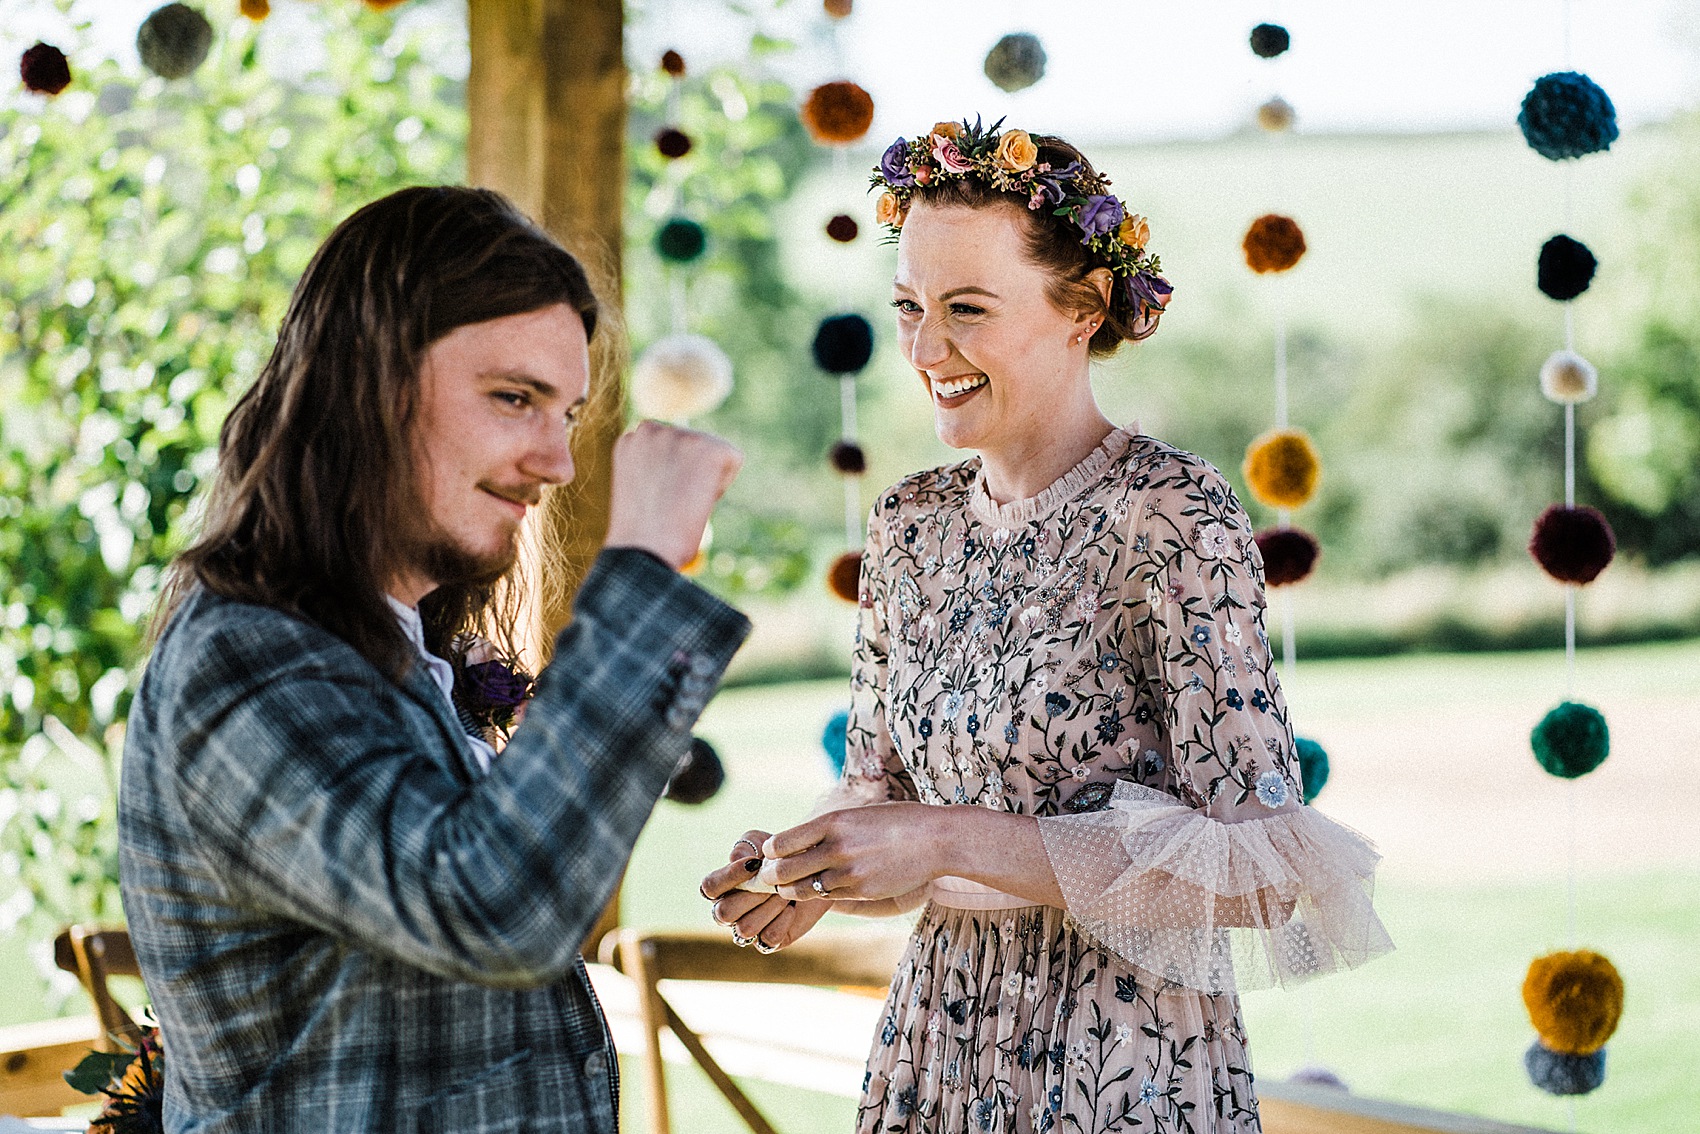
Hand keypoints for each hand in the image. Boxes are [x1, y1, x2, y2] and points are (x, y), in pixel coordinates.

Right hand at [604, 421, 741, 569]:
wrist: (645, 549)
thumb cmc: (641, 537)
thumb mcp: (640, 491)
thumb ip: (657, 469)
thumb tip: (687, 467)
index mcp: (632, 440)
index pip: (669, 446)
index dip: (671, 476)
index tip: (658, 499)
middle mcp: (652, 429)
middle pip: (692, 444)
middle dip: (691, 471)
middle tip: (672, 504)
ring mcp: (680, 435)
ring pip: (712, 450)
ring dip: (706, 475)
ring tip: (682, 502)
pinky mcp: (708, 446)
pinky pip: (732, 459)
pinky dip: (723, 483)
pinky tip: (699, 498)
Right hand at [699, 830, 832, 951]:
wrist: (811, 874)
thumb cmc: (779, 856)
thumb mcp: (763, 842)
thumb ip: (745, 846)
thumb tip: (735, 859)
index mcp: (722, 887)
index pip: (709, 887)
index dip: (728, 877)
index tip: (754, 865)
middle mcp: (730, 911)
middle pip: (723, 913)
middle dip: (751, 896)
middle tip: (773, 883)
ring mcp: (747, 928)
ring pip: (745, 929)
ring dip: (769, 908)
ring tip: (784, 894)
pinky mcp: (768, 941)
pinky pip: (768, 939)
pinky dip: (782, 922)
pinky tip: (791, 908)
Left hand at [756, 803, 943, 902]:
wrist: (937, 840)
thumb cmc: (897, 821)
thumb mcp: (857, 815)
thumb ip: (828, 828)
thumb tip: (797, 841)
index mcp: (833, 822)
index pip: (781, 843)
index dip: (770, 852)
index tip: (772, 853)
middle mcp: (836, 848)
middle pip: (783, 870)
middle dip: (772, 876)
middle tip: (770, 876)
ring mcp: (848, 873)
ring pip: (801, 890)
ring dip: (790, 889)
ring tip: (790, 885)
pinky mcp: (861, 892)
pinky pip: (826, 898)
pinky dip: (817, 894)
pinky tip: (820, 887)